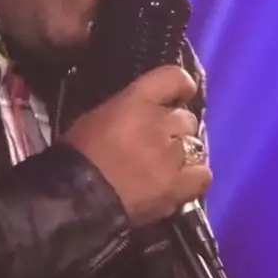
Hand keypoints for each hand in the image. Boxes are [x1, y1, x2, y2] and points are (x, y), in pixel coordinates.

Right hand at [63, 65, 211, 226]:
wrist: (74, 200)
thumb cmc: (78, 154)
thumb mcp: (99, 116)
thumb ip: (128, 109)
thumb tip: (145, 113)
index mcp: (136, 100)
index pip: (174, 77)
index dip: (181, 86)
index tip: (179, 95)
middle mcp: (158, 122)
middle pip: (186, 118)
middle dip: (175, 129)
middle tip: (158, 142)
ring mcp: (170, 155)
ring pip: (195, 145)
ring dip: (183, 153)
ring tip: (167, 165)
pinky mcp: (177, 186)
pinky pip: (203, 175)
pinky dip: (195, 176)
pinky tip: (182, 181)